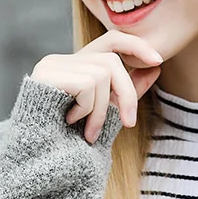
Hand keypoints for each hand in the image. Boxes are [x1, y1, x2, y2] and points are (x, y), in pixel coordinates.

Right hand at [30, 30, 162, 143]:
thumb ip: (128, 89)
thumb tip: (155, 67)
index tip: (159, 61)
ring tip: (89, 131)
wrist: (37, 159)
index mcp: (77, 65)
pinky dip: (87, 109)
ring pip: (101, 74)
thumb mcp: (106, 111)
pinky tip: (70, 121)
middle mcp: (63, 59)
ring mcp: (52, 64)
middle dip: (126, 93)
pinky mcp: (46, 74)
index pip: (112, 39)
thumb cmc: (70, 138)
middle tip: (129, 123)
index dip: (137, 45)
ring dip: (102, 110)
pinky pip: (87, 84)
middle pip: (112, 62)